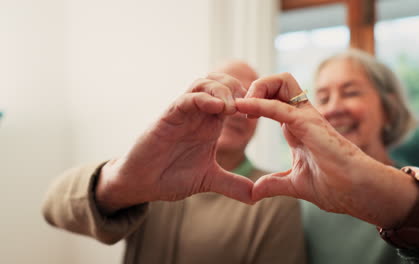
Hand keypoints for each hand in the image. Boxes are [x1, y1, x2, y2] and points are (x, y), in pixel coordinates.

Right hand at [97, 73, 253, 213]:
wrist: (142, 184)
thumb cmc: (171, 176)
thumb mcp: (208, 180)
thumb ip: (231, 184)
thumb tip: (255, 197)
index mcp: (210, 124)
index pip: (232, 97)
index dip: (249, 100)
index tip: (264, 111)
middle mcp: (198, 114)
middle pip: (220, 82)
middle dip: (237, 87)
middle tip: (250, 104)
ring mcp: (182, 113)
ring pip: (203, 83)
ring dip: (222, 89)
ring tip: (233, 107)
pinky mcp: (168, 116)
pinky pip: (186, 99)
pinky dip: (202, 99)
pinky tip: (217, 107)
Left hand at [235, 73, 359, 211]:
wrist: (358, 192)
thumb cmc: (335, 186)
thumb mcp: (294, 184)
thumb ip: (274, 184)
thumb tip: (254, 192)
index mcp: (297, 127)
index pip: (275, 99)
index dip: (255, 100)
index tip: (237, 114)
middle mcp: (301, 117)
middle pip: (278, 82)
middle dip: (256, 86)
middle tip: (239, 106)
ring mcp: (307, 118)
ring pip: (281, 82)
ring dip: (257, 88)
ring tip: (241, 105)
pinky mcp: (309, 124)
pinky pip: (280, 106)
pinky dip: (259, 103)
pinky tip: (243, 107)